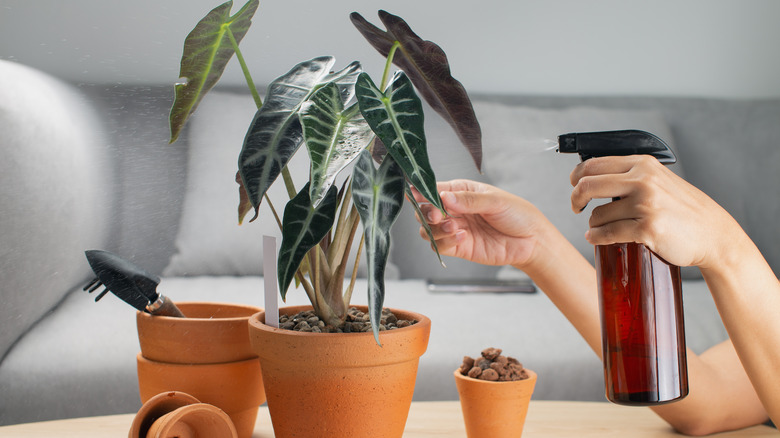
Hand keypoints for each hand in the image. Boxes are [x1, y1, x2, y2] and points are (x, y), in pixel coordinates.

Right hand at [411, 179, 549, 268]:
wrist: (531, 240)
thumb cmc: (517, 214)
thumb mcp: (495, 201)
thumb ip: (469, 200)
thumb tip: (445, 197)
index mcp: (461, 191)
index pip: (434, 190)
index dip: (423, 192)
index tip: (416, 194)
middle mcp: (454, 210)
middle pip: (425, 211)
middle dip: (426, 212)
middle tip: (437, 215)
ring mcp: (455, 229)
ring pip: (428, 230)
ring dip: (436, 229)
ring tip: (454, 226)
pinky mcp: (459, 247)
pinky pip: (441, 246)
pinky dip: (446, 242)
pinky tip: (462, 236)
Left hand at [569, 155, 737, 269]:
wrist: (713, 234)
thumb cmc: (683, 209)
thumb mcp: (659, 181)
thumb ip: (632, 176)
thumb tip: (593, 177)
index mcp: (643, 165)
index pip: (594, 164)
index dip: (576, 177)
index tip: (574, 186)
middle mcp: (643, 180)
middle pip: (588, 185)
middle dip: (575, 198)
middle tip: (576, 207)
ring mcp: (646, 204)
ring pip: (597, 214)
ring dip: (593, 224)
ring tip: (601, 229)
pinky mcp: (647, 228)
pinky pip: (607, 233)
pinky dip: (597, 238)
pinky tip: (595, 239)